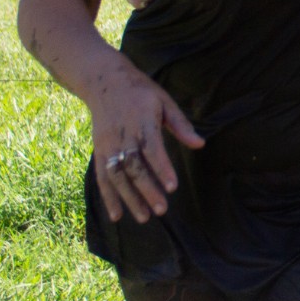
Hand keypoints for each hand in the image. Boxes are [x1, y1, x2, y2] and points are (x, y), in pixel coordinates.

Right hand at [86, 59, 204, 224]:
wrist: (104, 82)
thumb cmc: (141, 92)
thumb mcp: (164, 101)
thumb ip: (181, 125)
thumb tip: (200, 144)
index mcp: (141, 120)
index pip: (151, 148)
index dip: (162, 168)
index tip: (173, 186)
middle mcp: (122, 135)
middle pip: (133, 166)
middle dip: (147, 189)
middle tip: (162, 210)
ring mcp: (107, 144)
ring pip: (117, 176)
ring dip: (129, 198)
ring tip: (144, 217)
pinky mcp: (99, 151)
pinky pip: (102, 177)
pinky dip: (109, 197)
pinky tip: (117, 215)